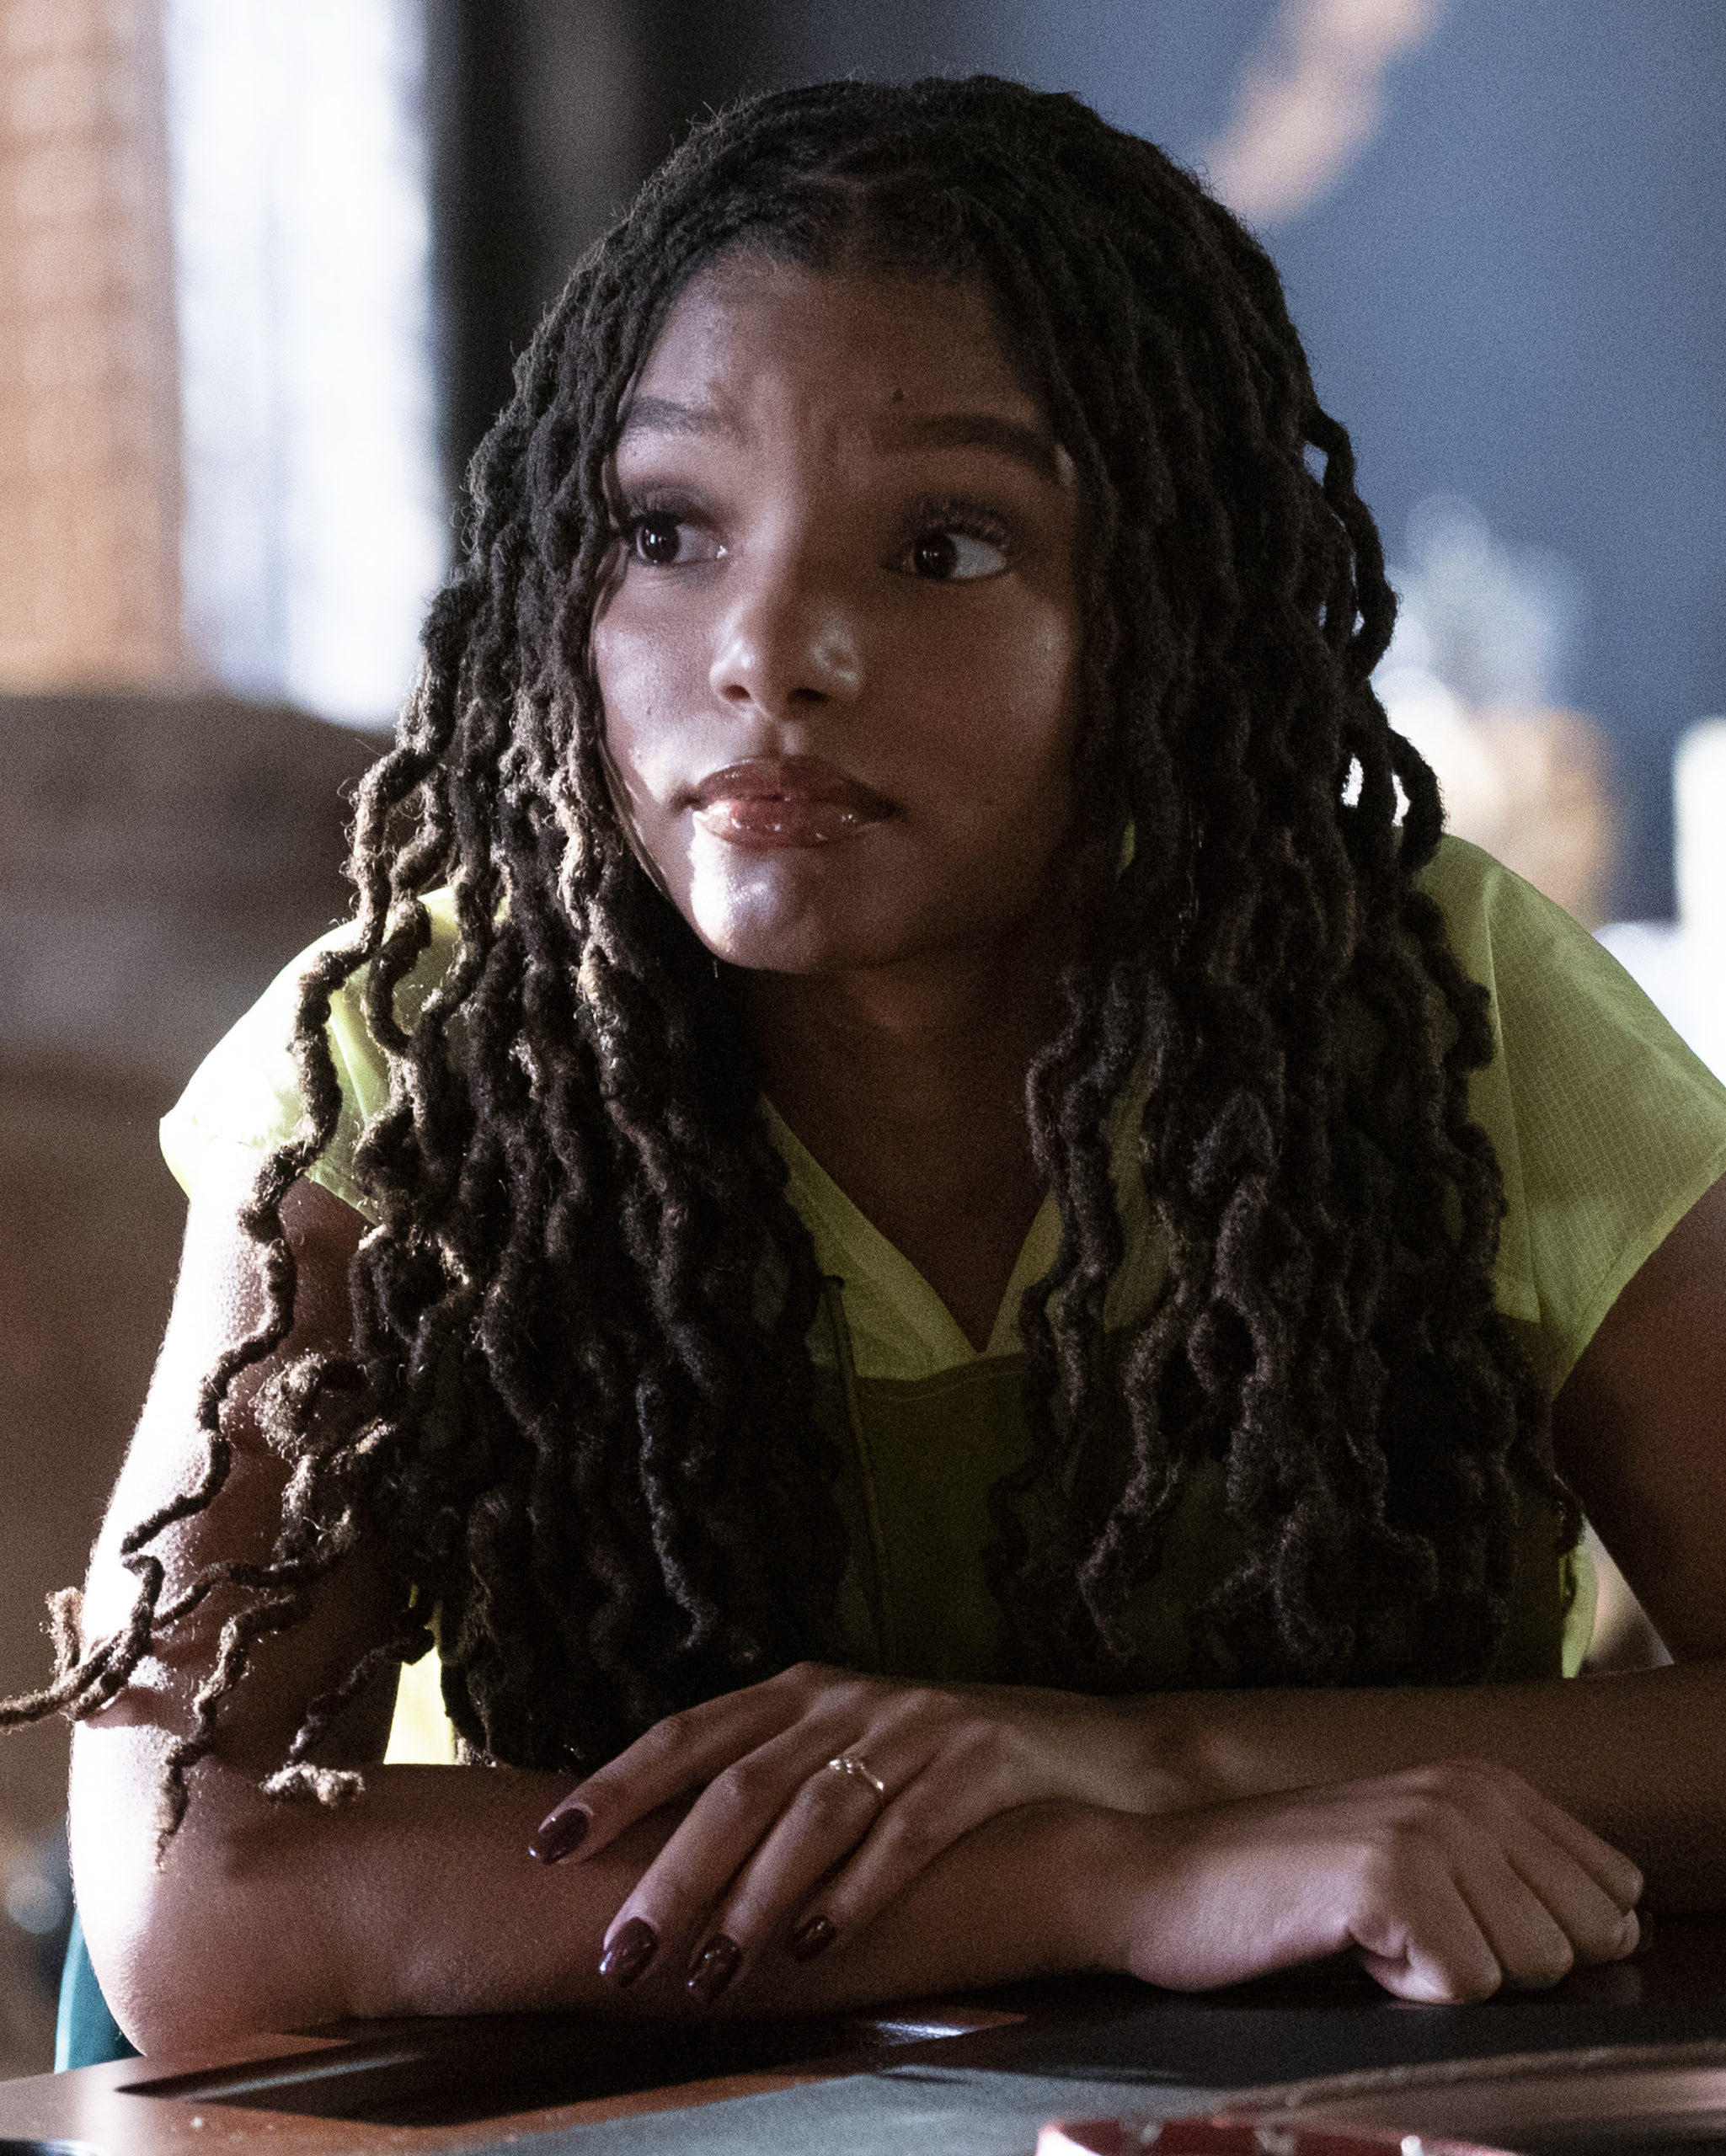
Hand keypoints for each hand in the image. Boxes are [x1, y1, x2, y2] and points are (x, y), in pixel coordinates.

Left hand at [529, 1660, 1153, 2003]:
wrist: (1098, 1756)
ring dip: (752, 1900)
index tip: (546, 1846)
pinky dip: (853, 1889)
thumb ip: (766, 1790)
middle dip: (671, 1875)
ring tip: (710, 1975)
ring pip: (811, 1812)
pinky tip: (816, 1943)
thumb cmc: (947, 1774)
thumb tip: (653, 1871)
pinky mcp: (981, 1759)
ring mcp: (916, 1723)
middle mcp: (846, 1697)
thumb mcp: (847, 1760)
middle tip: (621, 1956)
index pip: (686, 1734)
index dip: (615, 1787)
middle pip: (737, 1784)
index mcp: (799, 1690)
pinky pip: (905, 1830)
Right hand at [1111, 1759, 1642, 2002]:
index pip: (1615, 1890)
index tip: (1453, 1923)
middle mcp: (1466, 1790)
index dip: (1545, 1938)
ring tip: (1371, 1932)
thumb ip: (1513, 1874)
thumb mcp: (1414, 1856)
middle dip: (1500, 1962)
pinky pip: (1461, 1987)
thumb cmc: (1281, 1887)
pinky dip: (1403, 1990)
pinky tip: (1346, 1944)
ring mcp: (1427, 1828)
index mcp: (1483, 1779)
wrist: (1159, 1880)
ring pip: (1525, 1968)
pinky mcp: (1387, 1878)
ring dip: (1446, 1974)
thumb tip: (1622, 1925)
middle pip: (1579, 1940)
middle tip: (1406, 1931)